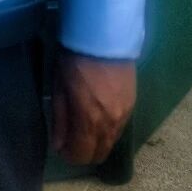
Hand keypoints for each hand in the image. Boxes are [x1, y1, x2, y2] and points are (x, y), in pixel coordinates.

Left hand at [50, 48, 136, 166]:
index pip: (82, 156)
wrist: (104, 35)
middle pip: (99, 154)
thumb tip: (59, 145)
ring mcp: (125, 115)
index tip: (62, 146)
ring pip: (111, 142)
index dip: (69, 155)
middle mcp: (110, 124)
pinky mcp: (133, 104)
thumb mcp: (60, 88)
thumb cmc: (75, 59)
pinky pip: (120, 128)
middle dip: (84, 152)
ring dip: (97, 141)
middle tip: (72, 139)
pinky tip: (99, 115)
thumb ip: (60, 120)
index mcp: (90, 121)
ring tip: (85, 126)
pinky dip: (108, 129)